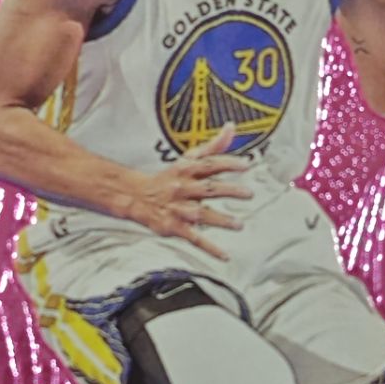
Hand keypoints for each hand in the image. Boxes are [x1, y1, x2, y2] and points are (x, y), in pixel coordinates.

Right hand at [124, 125, 252, 260]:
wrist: (136, 197)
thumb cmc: (168, 178)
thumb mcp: (188, 159)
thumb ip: (213, 146)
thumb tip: (230, 128)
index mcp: (188, 170)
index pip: (209, 164)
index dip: (227, 163)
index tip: (245, 165)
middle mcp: (184, 189)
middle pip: (208, 189)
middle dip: (229, 191)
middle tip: (248, 194)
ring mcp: (179, 209)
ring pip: (202, 214)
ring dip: (221, 220)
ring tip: (239, 225)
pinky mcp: (175, 227)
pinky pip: (194, 238)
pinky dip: (209, 247)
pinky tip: (224, 254)